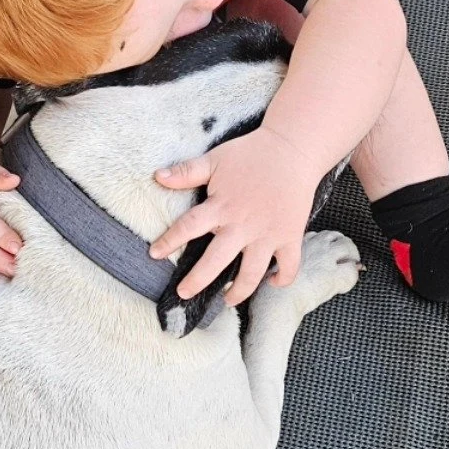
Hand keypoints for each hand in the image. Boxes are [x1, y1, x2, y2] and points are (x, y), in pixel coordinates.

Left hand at [148, 126, 320, 303]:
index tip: (155, 254)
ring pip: (251, 273)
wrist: (294, 147)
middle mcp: (243, 225)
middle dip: (198, 280)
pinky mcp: (290, 236)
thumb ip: (187, 171)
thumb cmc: (252, 153)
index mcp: (222, 206)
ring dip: (239, 291)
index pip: (189, 226)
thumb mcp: (215, 159)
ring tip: (228, 301)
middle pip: (216, 260)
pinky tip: (272, 283)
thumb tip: (157, 176)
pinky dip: (282, 279)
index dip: (170, 241)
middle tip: (183, 293)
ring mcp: (268, 234)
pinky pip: (288, 266)